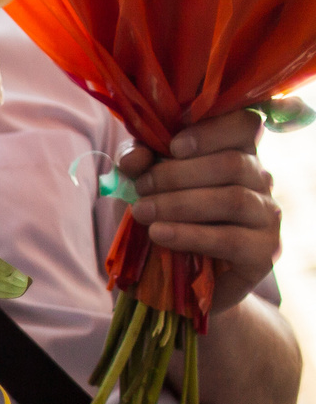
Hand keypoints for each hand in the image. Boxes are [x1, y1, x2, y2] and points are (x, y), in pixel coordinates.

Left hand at [121, 110, 281, 314]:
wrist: (180, 279)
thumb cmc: (166, 217)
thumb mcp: (145, 182)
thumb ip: (139, 161)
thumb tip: (136, 158)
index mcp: (237, 151)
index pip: (245, 123)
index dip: (212, 130)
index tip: (172, 146)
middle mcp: (260, 178)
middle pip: (232, 163)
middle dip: (177, 174)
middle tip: (140, 187)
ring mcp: (267, 215)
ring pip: (233, 199)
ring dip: (179, 203)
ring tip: (142, 211)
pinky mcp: (264, 251)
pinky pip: (231, 239)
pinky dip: (190, 234)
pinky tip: (159, 234)